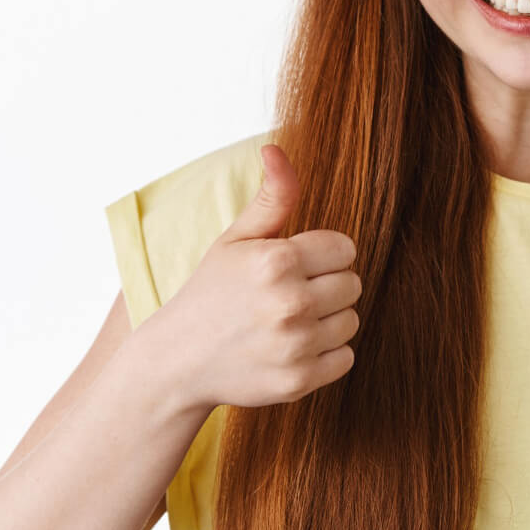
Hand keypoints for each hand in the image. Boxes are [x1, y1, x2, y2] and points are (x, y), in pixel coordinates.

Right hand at [157, 143, 360, 411]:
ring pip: (351, 321)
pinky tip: (292, 348)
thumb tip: (276, 148)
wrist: (177, 361)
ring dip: (328, 321)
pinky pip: (345, 357)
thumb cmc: (211, 293)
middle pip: (352, 285)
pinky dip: (325, 354)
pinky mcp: (299, 380)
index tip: (297, 265)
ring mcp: (295, 344)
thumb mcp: (236, 240)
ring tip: (289, 322)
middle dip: (327, 286)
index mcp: (277, 260)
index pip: (346, 249)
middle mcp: (290, 302)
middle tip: (290, 295)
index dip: (323, 256)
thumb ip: (271, 198)